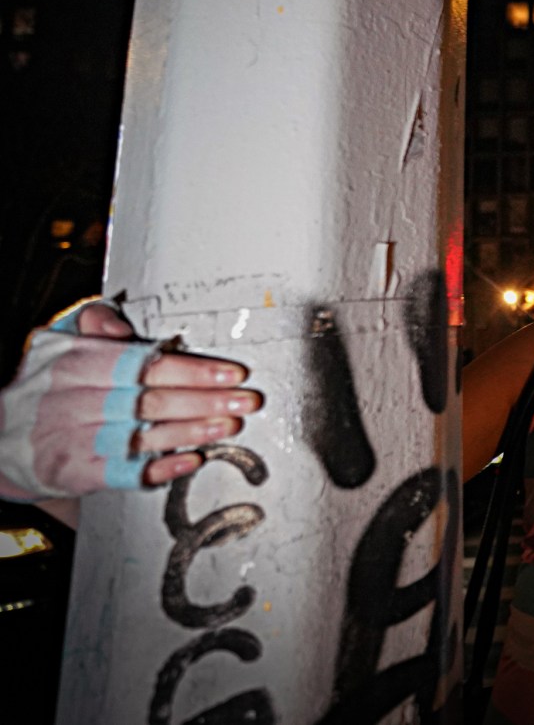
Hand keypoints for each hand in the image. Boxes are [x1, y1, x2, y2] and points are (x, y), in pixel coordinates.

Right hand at [0, 298, 262, 499]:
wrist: (1, 439)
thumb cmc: (47, 384)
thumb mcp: (59, 341)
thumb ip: (94, 323)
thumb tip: (120, 324)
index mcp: (75, 364)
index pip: (143, 365)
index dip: (191, 370)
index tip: (231, 373)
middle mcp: (73, 402)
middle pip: (150, 401)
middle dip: (205, 401)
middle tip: (244, 401)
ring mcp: (73, 441)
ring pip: (143, 437)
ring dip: (192, 432)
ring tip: (229, 426)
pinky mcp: (75, 474)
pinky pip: (125, 473)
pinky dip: (161, 467)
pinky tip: (191, 460)